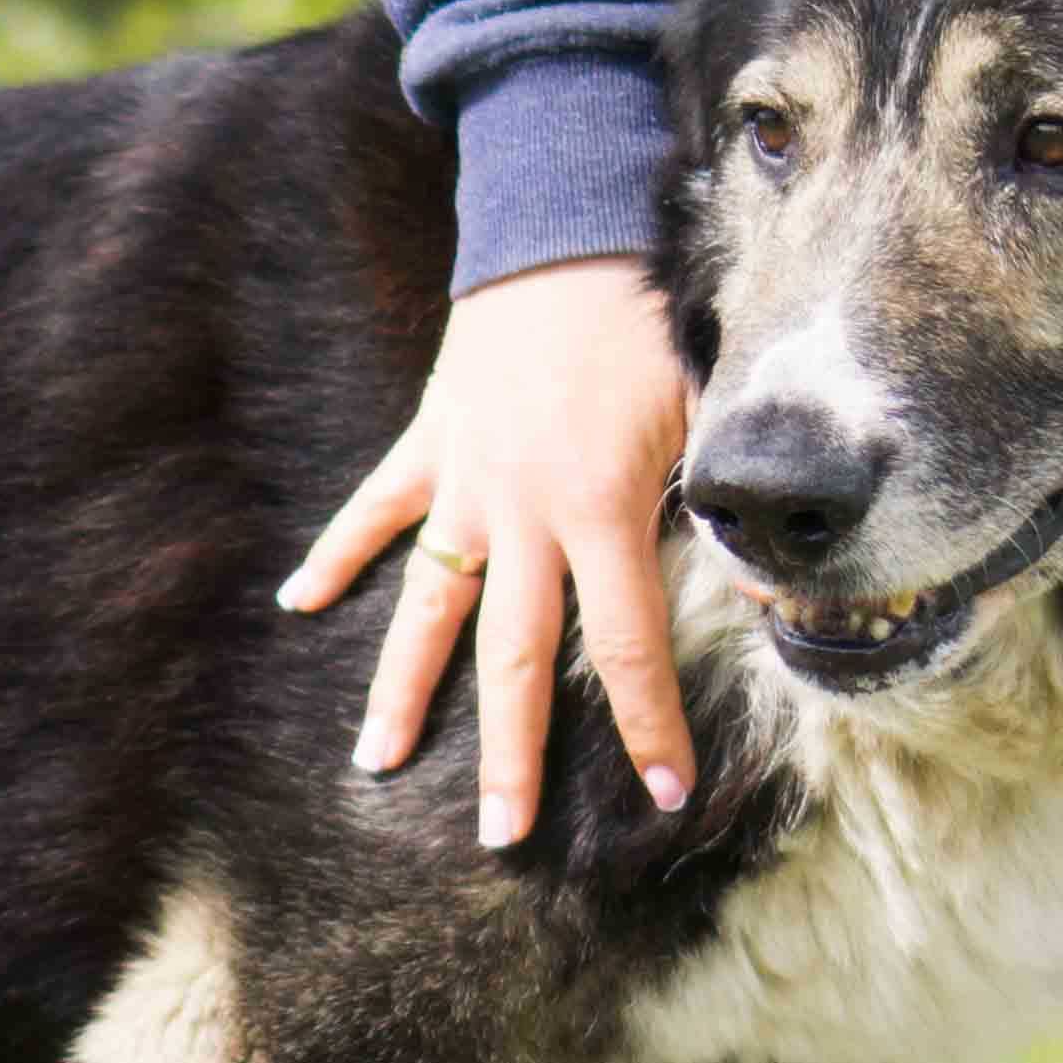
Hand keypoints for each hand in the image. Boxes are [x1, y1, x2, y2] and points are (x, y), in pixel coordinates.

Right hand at [278, 255, 698, 849]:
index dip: (646, 727)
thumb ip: (719, 500)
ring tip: (372, 764)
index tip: (665, 794)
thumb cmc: (649, 318)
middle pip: (512, 659)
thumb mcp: (704, 409)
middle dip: (509, 755)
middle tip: (501, 837)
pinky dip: (335, 554)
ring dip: (399, 689)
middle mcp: (525, 514)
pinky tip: (297, 603)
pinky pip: (375, 509)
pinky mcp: (430, 442)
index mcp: (602, 512)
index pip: (625, 650)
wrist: (565, 225)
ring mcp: (466, 483)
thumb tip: (765, 583)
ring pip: (428, 606)